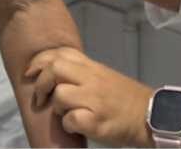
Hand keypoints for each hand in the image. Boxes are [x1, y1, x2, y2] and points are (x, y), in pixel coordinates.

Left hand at [27, 48, 153, 147]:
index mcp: (91, 66)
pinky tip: (77, 126)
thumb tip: (52, 70)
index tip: (30, 71)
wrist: (149, 115)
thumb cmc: (122, 97)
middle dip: (41, 83)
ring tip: (65, 114)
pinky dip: (69, 125)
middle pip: (55, 69)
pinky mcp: (97, 121)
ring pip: (60, 95)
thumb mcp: (101, 75)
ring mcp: (94, 99)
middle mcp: (92, 79)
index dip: (39, 61)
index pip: (60, 53)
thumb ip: (80, 71)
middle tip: (41, 97)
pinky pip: (71, 120)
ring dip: (57, 107)